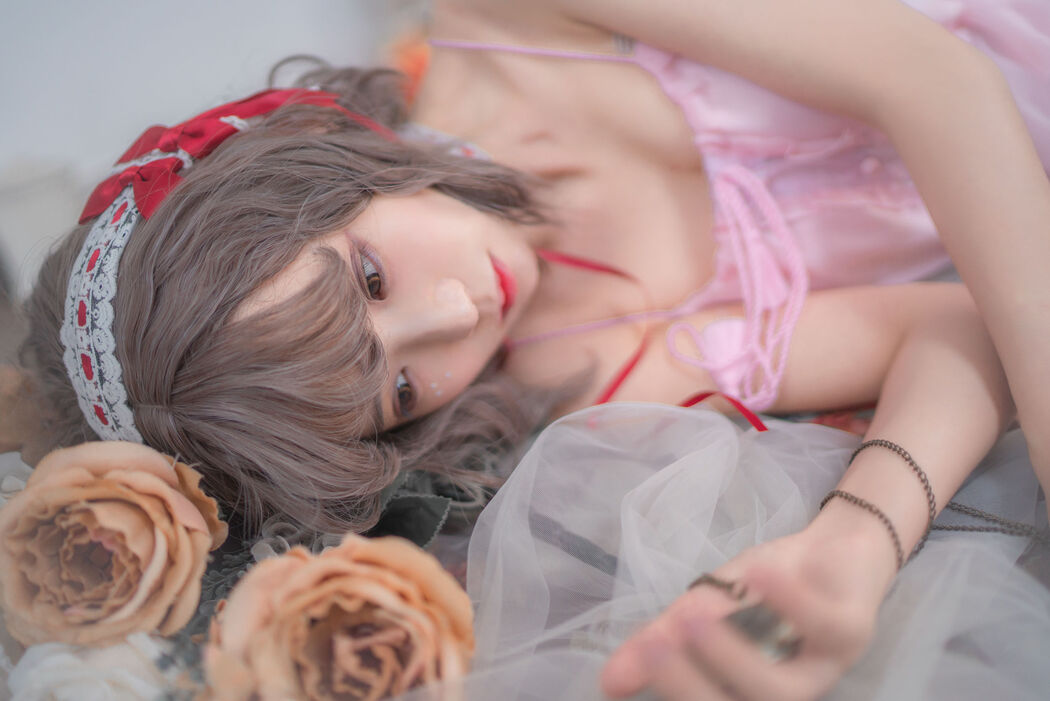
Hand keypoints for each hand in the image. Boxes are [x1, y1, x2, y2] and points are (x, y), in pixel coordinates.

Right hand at [600, 525, 893, 700]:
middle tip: (652, 647)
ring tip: (693, 615)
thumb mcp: (705, 606)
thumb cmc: (771, 585)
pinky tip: (756, 573)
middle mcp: (787, 694)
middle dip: (690, 686)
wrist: (834, 547)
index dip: (671, 691)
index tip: (622, 671)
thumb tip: (608, 680)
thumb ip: (662, 640)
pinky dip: (788, 600)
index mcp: (748, 694)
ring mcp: (823, 670)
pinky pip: (821, 626)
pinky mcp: (852, 633)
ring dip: (733, 657)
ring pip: (781, 691)